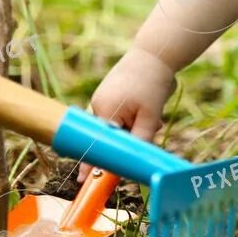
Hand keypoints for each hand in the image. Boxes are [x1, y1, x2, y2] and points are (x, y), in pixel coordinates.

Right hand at [77, 46, 175, 181]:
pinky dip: (133, 116)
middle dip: (130, 136)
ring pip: (118, 124)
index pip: (96, 144)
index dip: (90, 165)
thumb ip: (140, 141)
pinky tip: (149, 107)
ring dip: (135, 125)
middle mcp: (98, 105)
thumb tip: (133, 163)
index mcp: (104, 110)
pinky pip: (119, 113)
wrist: (155, 53)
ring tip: (154, 113)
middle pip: (110, 135)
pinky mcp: (110, 93)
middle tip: (152, 124)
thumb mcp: (150, 117)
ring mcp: (103, 98)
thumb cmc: (152, 83)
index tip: (81, 182)